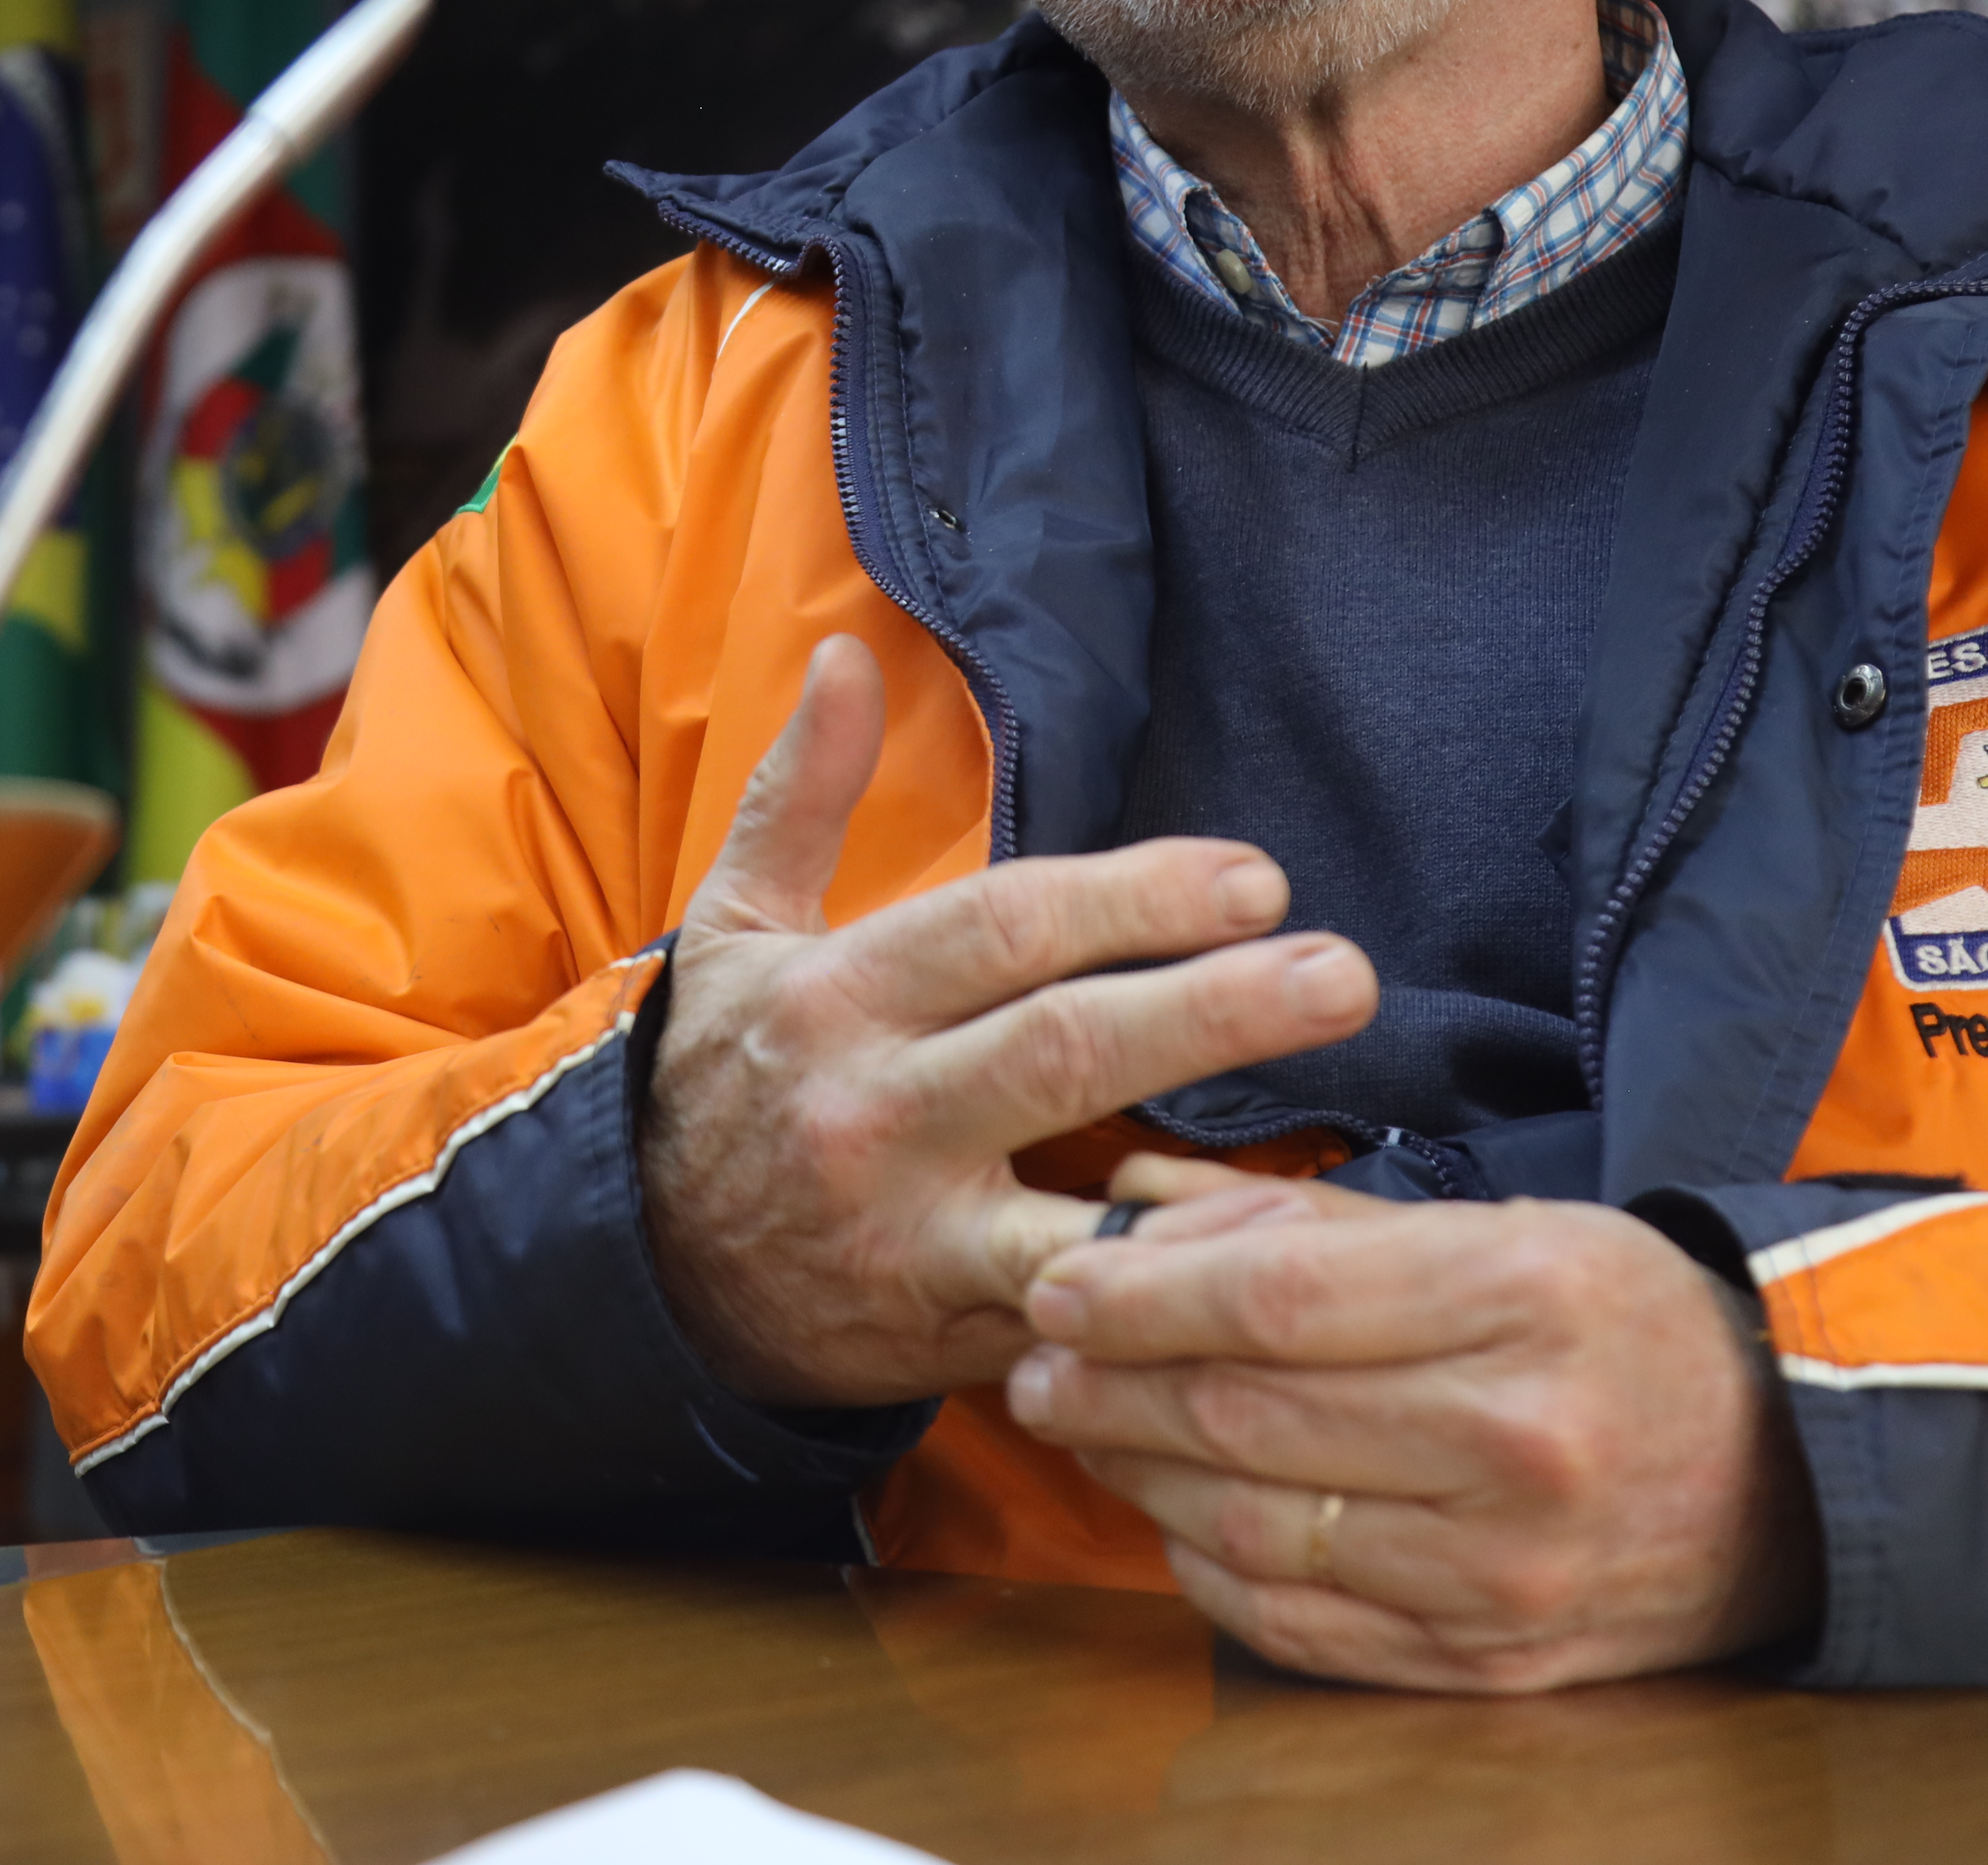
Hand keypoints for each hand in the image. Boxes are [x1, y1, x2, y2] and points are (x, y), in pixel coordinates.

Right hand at [638, 635, 1377, 1409]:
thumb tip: (849, 649)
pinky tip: (1266, 1301)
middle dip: (1208, 1012)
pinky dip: (1165, 1318)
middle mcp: (873, 1111)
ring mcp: (912, 1237)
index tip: (1255, 878)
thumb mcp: (736, 927)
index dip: (1134, 899)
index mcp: (837, 994)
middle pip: (1060, 1051)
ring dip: (1211, 1196)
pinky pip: (1074, 1329)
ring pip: (1076, 1213)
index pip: (1003, 928)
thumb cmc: (724, 1080)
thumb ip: (805, 789)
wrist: (646, 1274)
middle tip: (1340, 977)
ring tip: (1338, 1167)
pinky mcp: (946, 1339)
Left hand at [1004, 1158, 1818, 1688]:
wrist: (1784, 1476)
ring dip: (1137, 1476)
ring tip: (1081, 1426)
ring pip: (1253, 1527)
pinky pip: (1298, 1624)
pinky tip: (1167, 1514)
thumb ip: (1308, 1222)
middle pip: (1247, 1416)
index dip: (1138, 1296)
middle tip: (1033, 1360)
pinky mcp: (1490, 1663)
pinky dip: (1205, 1569)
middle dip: (1108, 1386)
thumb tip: (1138, 1204)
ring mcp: (1503, 1571)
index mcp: (1523, 1300)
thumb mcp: (1498, 1227)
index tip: (1052, 1285)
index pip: (1276, 1303)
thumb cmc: (1618, 1324)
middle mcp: (1517, 1443)